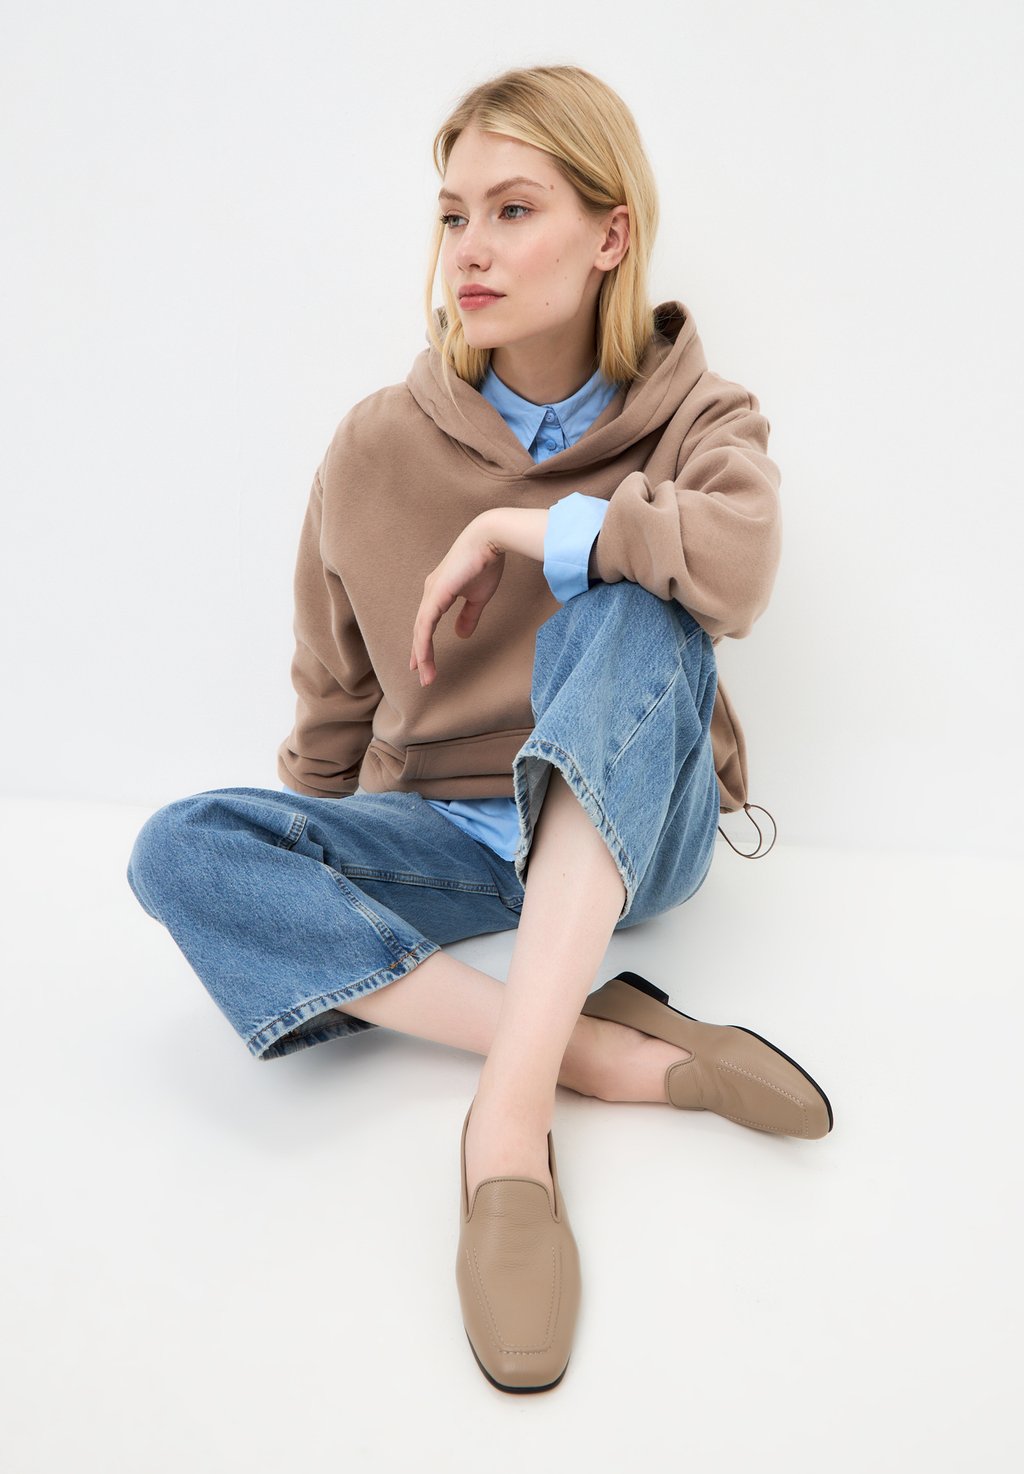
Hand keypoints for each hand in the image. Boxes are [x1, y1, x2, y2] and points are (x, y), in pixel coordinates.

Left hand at [410, 514, 505, 685]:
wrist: (489, 540)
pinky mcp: (436, 594)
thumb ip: (468, 616)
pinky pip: (426, 624)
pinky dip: (424, 643)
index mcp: (439, 593)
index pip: (427, 624)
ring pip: (420, 631)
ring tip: (425, 675)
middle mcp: (431, 593)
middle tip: (421, 676)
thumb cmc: (486, 563)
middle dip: (420, 655)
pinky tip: (423, 657)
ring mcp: (431, 593)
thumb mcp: (478, 597)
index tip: (422, 663)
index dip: (424, 644)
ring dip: (422, 655)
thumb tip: (461, 635)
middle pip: (420, 630)